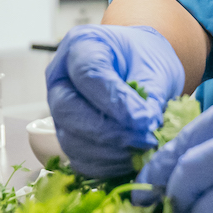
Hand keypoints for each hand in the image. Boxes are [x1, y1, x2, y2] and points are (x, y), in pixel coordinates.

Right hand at [46, 25, 184, 177]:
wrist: (138, 66)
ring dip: (109, 153)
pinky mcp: (67, 135)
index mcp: (80, 46)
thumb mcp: (153, 65)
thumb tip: (145, 126)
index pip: (88, 75)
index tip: (145, 120)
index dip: (115, 102)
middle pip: (69, 110)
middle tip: (146, 139)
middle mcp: (60, 77)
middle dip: (109, 132)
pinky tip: (133, 159)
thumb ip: (149, 93)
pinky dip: (106, 166)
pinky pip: (78, 159)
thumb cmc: (144, 59)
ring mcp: (59, 109)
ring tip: (143, 149)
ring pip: (70, 139)